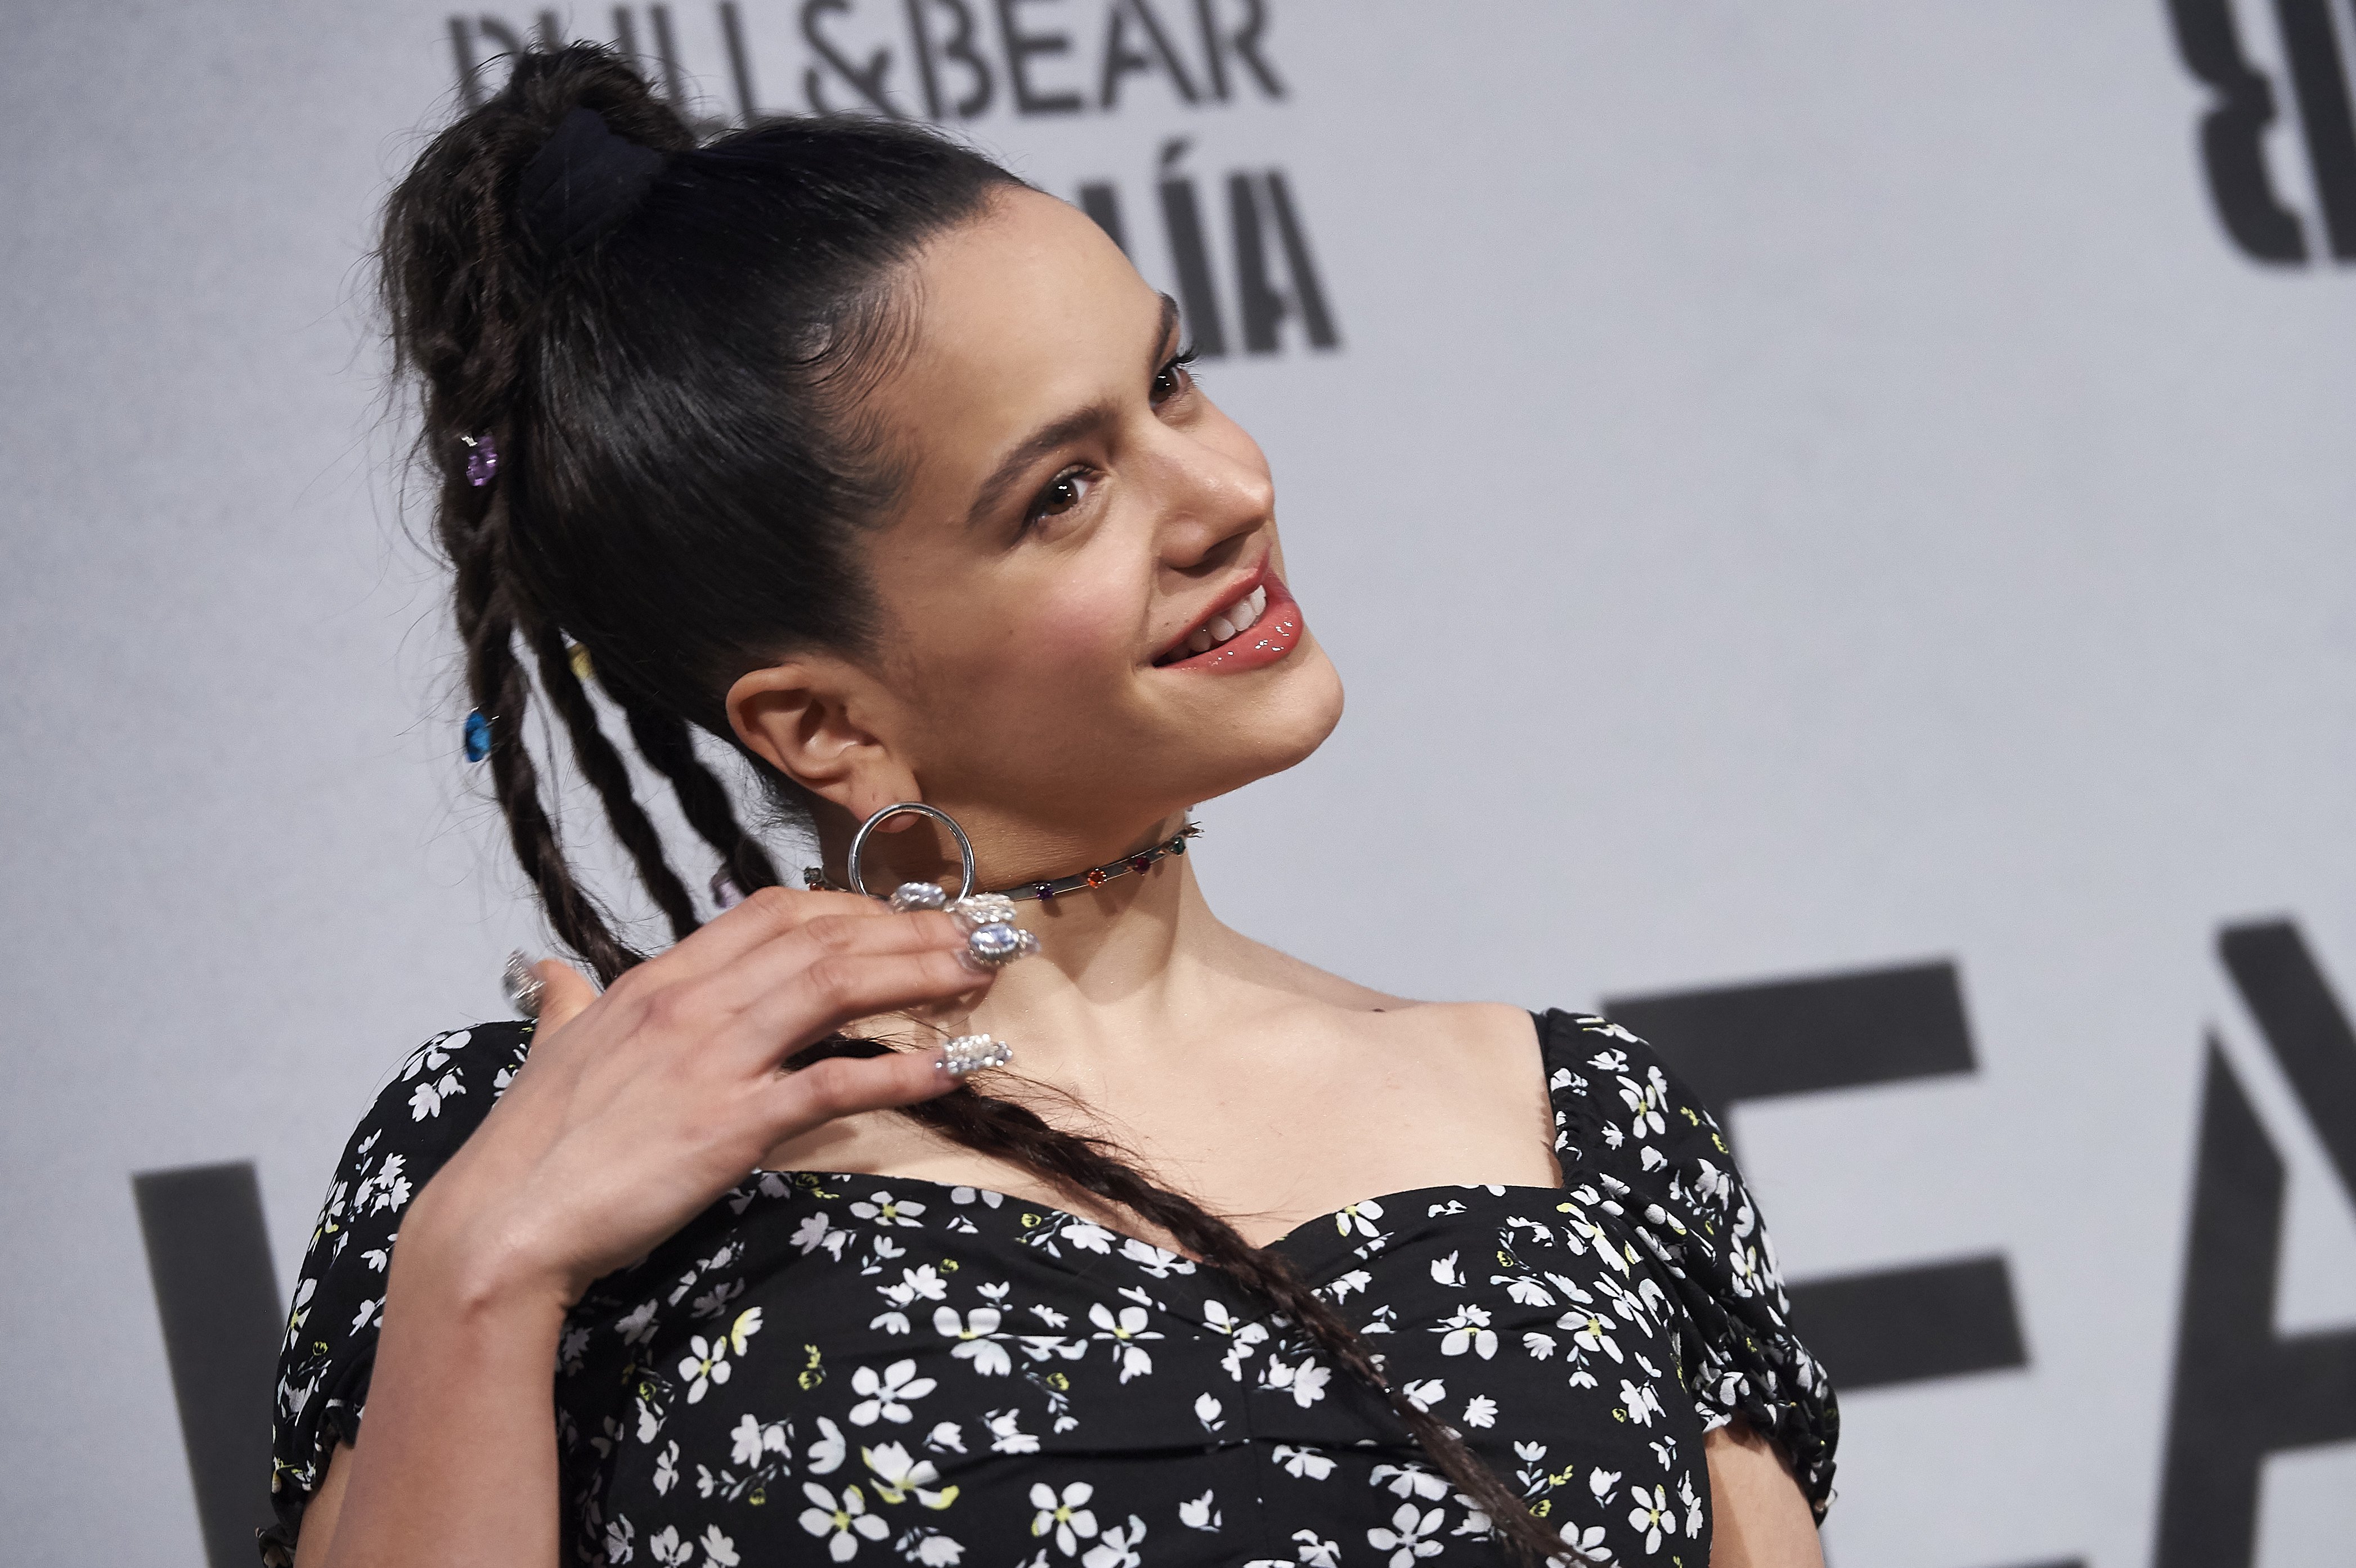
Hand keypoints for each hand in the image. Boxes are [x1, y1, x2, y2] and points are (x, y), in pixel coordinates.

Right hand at [398, 888, 994, 1310]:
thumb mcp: (549, 1049)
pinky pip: (833, 1083)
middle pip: (822, 939)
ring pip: (836, 987)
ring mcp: (714, 1061)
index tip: (903, 916)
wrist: (504, 1222)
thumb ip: (564, 1002)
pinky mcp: (731, 1126)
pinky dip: (900, 1071)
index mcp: (657, 981)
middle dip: (909, 929)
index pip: (772, 914)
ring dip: (920, 974)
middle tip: (977, 934)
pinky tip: (952, 1068)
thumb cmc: (531, 1143)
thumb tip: (548, 970)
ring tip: (983, 971)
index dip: (850, 907)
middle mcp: (692, 1004)